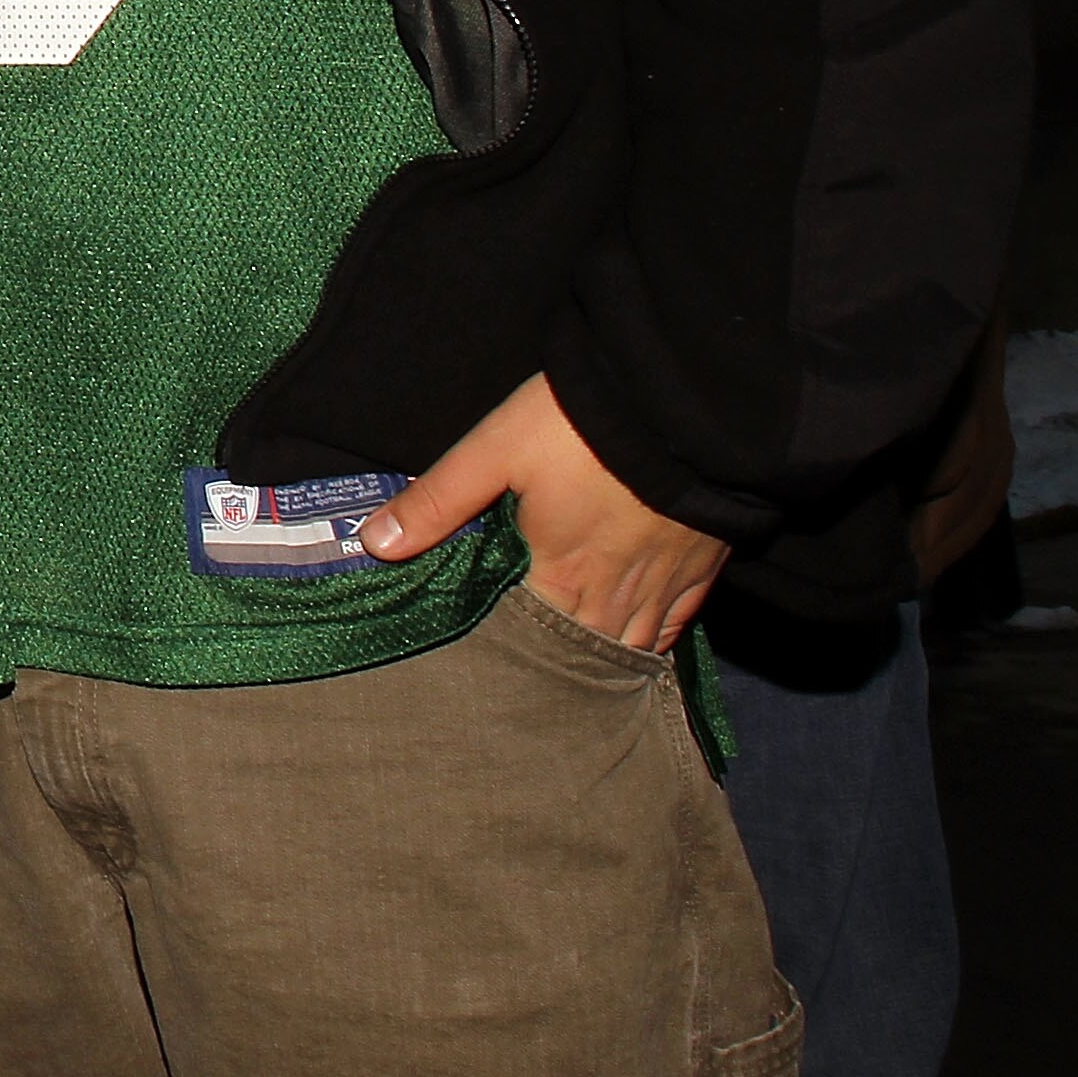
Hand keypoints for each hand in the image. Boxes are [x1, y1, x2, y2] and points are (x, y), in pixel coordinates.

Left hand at [356, 371, 729, 652]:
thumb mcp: (494, 451)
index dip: (502, 648)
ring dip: (598, 656)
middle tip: (523, 671)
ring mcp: (662, 589)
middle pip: (577, 652)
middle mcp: (613, 599)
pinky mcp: (700, 572)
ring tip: (570, 669)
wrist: (683, 404)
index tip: (479, 658)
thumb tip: (377, 544)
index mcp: (560, 578)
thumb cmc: (582, 427)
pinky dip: (649, 642)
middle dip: (550, 663)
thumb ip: (438, 502)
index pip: (524, 640)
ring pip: (628, 648)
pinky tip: (632, 642)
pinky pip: (672, 628)